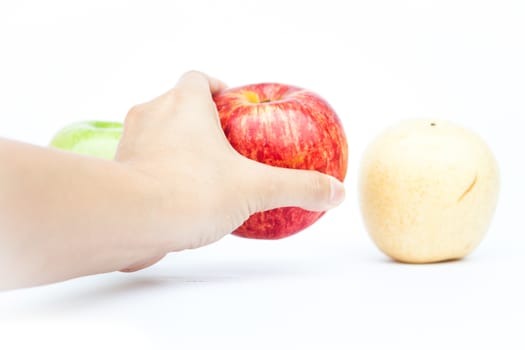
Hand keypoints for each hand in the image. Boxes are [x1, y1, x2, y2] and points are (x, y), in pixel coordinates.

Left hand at [116, 71, 345, 270]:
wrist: (130, 219)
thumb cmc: (192, 191)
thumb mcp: (256, 188)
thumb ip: (298, 187)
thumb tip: (335, 192)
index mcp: (185, 104)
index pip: (198, 79)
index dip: (215, 88)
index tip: (230, 105)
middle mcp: (152, 115)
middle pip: (177, 105)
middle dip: (199, 122)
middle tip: (223, 146)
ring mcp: (130, 142)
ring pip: (157, 134)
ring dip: (177, 147)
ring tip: (202, 173)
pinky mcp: (118, 172)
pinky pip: (143, 163)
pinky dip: (160, 172)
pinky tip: (179, 197)